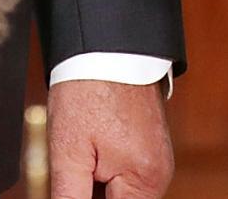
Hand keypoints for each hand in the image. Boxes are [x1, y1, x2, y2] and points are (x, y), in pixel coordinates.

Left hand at [47, 78, 172, 198]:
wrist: (106, 44)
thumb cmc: (88, 89)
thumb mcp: (69, 152)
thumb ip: (70, 198)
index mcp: (145, 180)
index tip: (71, 183)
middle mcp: (159, 174)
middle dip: (87, 192)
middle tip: (67, 168)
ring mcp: (157, 160)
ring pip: (118, 192)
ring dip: (92, 184)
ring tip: (76, 154)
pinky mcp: (150, 148)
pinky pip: (124, 175)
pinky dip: (102, 170)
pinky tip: (86, 149)